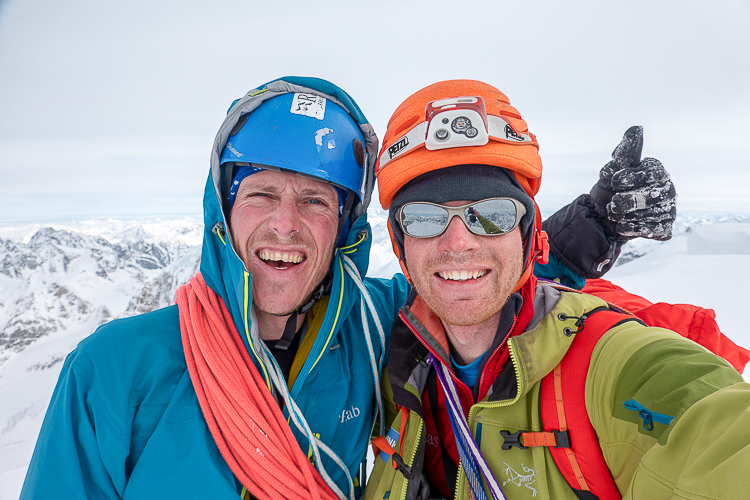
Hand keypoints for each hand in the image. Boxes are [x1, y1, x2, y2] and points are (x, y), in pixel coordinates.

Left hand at [590, 126, 675, 240]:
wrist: (603, 214)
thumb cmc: (611, 187)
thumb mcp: (614, 168)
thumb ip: (625, 151)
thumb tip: (636, 128)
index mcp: (657, 170)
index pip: (651, 173)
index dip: (630, 178)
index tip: (615, 181)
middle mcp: (668, 189)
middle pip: (651, 197)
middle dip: (626, 201)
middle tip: (613, 203)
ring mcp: (669, 209)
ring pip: (650, 216)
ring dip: (625, 216)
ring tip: (614, 213)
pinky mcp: (665, 228)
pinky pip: (654, 231)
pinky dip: (633, 229)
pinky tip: (622, 225)